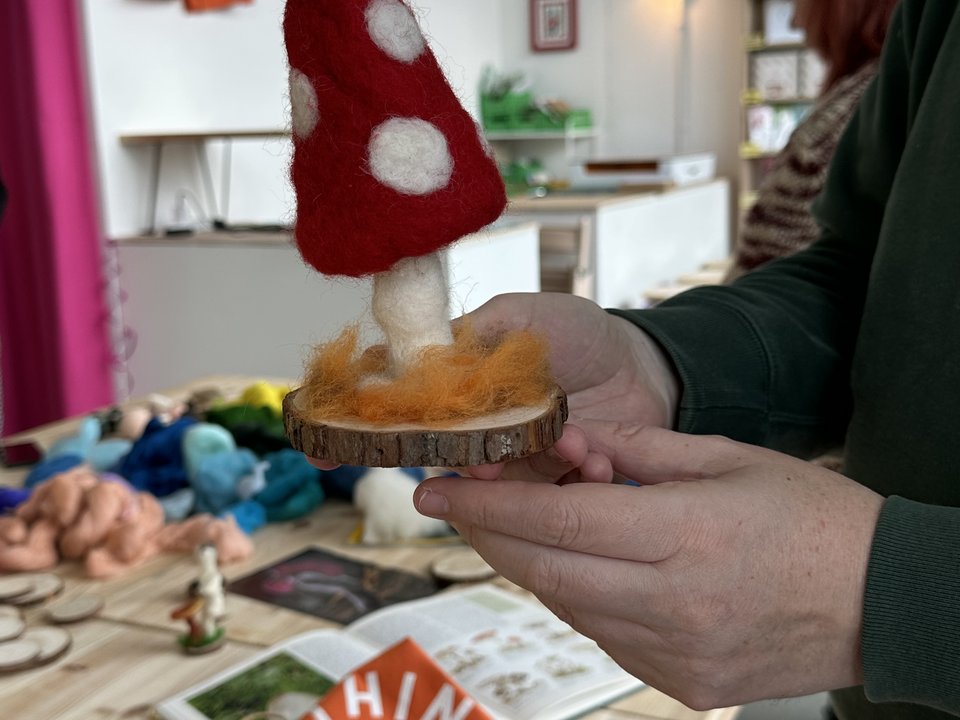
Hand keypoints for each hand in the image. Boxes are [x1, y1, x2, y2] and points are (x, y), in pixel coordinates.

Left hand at [414, 426, 883, 708]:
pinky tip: (574, 563)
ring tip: (510, 525)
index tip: (437, 488)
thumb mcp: (730, 460)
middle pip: (546, 572)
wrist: (882, 602)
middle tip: (449, 505)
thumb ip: (642, 452)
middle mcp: (674, 605)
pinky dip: (574, 594)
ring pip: (566, 605)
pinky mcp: (681, 682)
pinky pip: (601, 634)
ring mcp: (675, 654)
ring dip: (528, 563)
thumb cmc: (813, 518)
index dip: (489, 506)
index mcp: (689, 536)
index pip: (561, 523)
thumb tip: (571, 445)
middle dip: (486, 536)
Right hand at [455, 293, 679, 482]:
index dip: (448, 444)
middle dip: (491, 469)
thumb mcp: (520, 315)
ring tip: (579, 445)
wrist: (640, 361)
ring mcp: (531, 462)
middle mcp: (494, 436)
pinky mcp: (567, 479)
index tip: (467, 451)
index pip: (442, 429)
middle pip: (474, 466)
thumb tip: (419, 357)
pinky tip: (600, 463)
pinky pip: (565, 496)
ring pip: (520, 486)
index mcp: (472, 399)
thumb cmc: (577, 331)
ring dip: (544, 470)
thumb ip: (472, 333)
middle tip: (504, 465)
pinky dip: (579, 482)